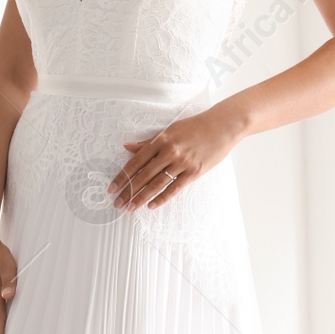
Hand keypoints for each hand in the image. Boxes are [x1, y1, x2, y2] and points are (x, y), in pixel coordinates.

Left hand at [108, 103, 243, 211]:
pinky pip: (175, 188)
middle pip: (144, 175)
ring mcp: (182, 163)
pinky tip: (151, 205)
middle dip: (129, 191)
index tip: (112, 187)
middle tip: (117, 203)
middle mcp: (169, 152)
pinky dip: (162, 198)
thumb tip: (127, 147)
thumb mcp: (169, 130)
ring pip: (157, 184)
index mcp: (160, 140)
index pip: (136, 161)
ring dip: (142, 197)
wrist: (222, 126)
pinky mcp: (194, 172)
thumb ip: (149, 142)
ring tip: (130, 207)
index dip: (123, 176)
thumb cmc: (194, 127)